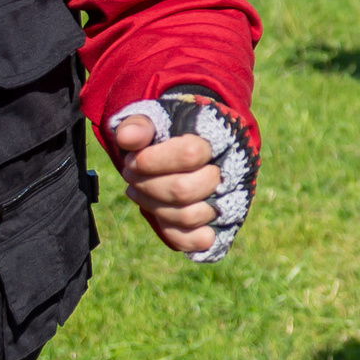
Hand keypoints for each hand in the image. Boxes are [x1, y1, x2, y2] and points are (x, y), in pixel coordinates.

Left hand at [109, 113, 222, 254]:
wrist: (200, 144)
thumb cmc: (176, 131)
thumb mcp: (158, 118)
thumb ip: (141, 124)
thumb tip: (127, 139)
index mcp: (220, 139)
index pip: (189, 154)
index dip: (151, 161)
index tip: (132, 159)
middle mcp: (232, 171)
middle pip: (185, 190)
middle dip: (147, 185)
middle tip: (130, 174)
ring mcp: (230, 201)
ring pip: (189, 217)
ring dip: (153, 206)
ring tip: (138, 190)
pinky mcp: (224, 225)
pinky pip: (198, 241)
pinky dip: (173, 232)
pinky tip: (155, 211)